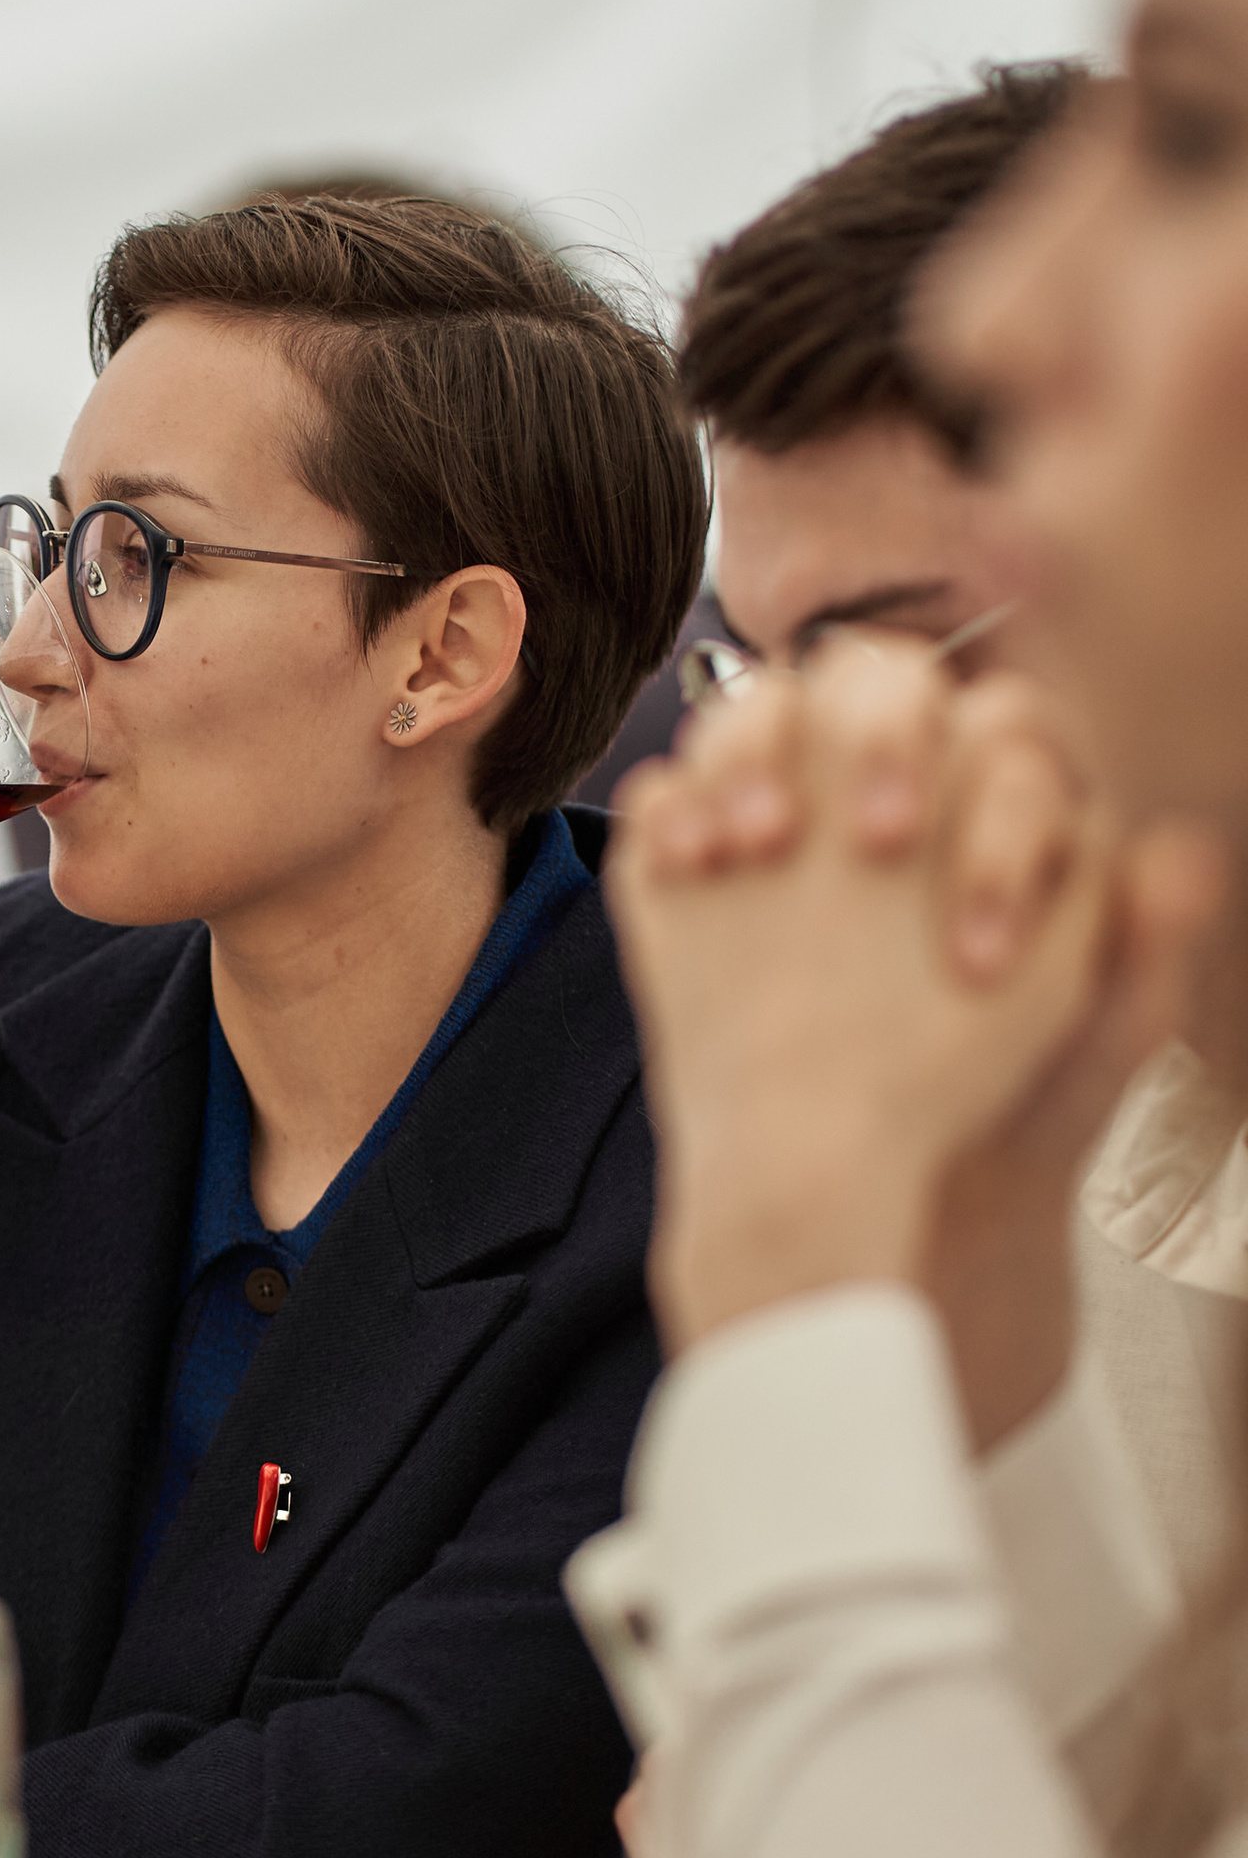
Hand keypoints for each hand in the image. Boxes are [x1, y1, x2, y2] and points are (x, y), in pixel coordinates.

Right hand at [607, 643, 1208, 1351]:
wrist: (836, 1174)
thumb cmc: (972, 1086)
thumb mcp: (1077, 1033)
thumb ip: (1144, 946)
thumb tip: (1190, 854)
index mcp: (994, 796)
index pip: (1008, 726)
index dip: (1001, 805)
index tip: (978, 937)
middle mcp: (890, 775)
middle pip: (877, 684)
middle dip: (879, 744)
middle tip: (879, 845)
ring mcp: (785, 804)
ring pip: (761, 709)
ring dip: (753, 752)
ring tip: (752, 848)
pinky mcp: (698, 851)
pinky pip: (667, 786)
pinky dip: (670, 808)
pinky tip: (686, 867)